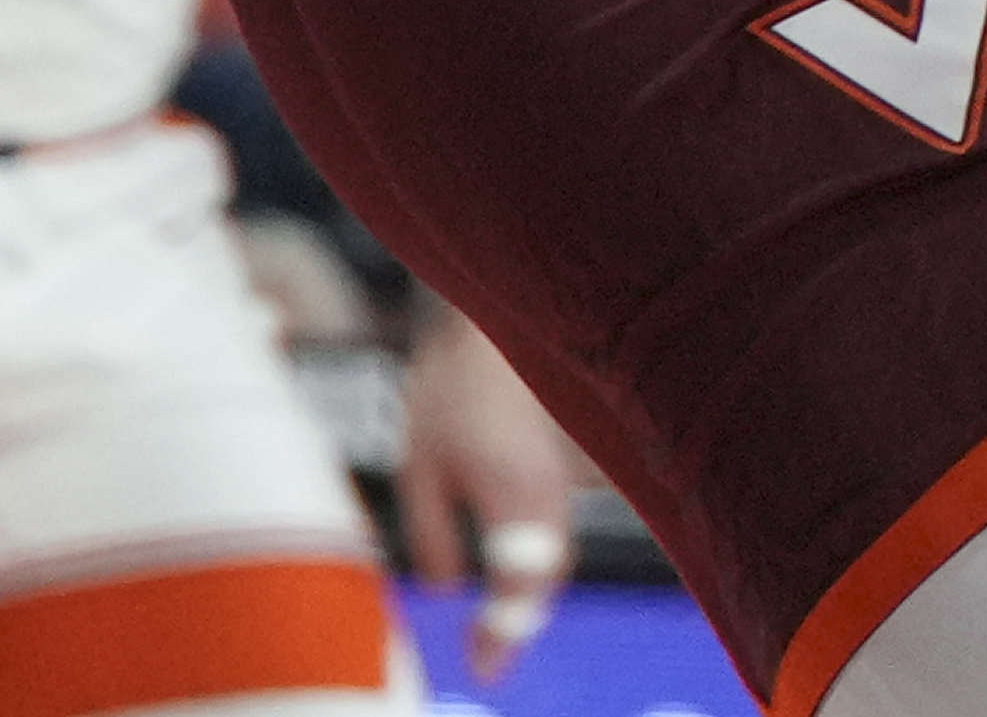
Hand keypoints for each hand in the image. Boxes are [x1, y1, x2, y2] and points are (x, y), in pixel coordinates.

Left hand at [400, 303, 590, 681]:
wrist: (499, 317)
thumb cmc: (453, 385)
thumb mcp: (422, 463)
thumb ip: (433, 531)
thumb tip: (446, 590)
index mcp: (516, 489)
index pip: (522, 579)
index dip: (506, 630)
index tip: (486, 669)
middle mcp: (551, 488)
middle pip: (546, 574)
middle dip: (519, 620)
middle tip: (488, 660)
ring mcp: (564, 475)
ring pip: (555, 553)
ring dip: (529, 593)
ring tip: (496, 632)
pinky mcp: (562, 465)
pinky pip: (555, 526)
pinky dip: (537, 561)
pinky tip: (516, 575)